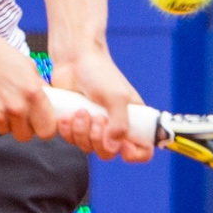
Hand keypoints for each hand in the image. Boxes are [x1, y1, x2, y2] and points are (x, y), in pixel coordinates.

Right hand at [0, 26, 62, 141]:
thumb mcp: (26, 65)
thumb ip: (39, 86)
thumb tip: (50, 101)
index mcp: (32, 93)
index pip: (47, 129)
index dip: (44, 127)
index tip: (39, 123)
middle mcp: (15, 107)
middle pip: (25, 136)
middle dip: (23, 127)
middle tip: (16, 112)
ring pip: (5, 131)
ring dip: (3, 120)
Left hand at [49, 48, 154, 162]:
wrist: (73, 59)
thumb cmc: (99, 72)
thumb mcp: (116, 96)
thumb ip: (119, 123)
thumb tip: (113, 147)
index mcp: (134, 119)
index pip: (144, 148)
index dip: (136, 153)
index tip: (124, 148)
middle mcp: (115, 126)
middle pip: (110, 153)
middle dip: (99, 139)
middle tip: (96, 119)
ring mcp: (95, 127)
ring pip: (89, 148)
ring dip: (82, 133)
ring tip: (80, 111)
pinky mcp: (76, 125)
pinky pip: (72, 141)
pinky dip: (68, 131)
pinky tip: (67, 115)